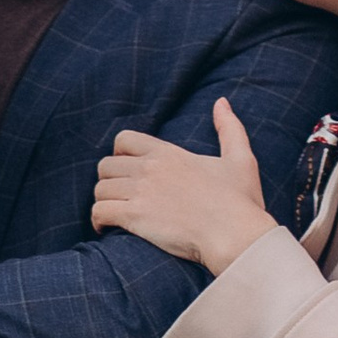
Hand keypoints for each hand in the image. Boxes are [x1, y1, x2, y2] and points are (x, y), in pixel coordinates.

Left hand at [91, 98, 274, 272]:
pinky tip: (104, 229)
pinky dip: (97, 220)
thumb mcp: (240, 159)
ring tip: (113, 213)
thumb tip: (221, 102)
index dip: (120, 153)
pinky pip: (99, 211)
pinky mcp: (135, 217)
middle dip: (109, 180)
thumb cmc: (240, 202)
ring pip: (100, 189)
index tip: (127, 169)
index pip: (124, 140)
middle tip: (119, 195)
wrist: (235, 235)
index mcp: (168, 153)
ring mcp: (140, 192)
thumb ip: (229, 128)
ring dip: (104, 201)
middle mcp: (149, 168)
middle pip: (106, 165)